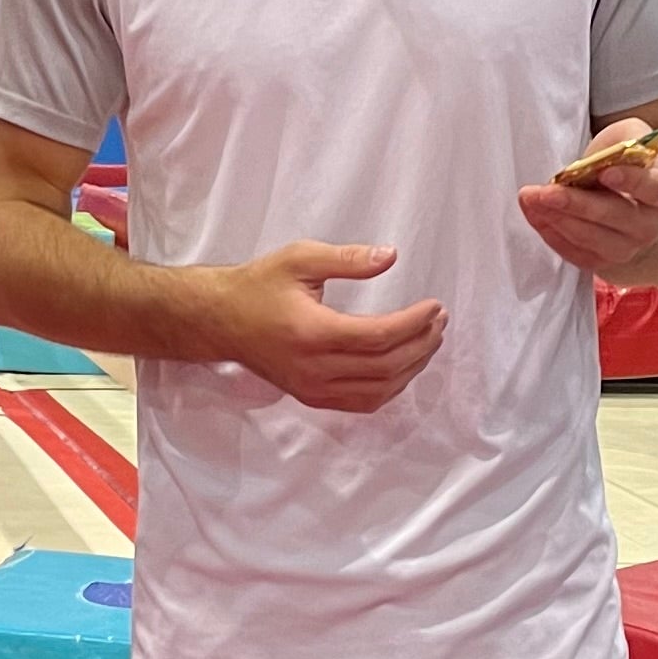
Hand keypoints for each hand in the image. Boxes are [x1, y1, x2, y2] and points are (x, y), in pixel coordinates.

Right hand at [215, 240, 446, 413]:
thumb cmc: (258, 286)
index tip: (434, 306)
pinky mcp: (311, 397)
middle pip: (386, 367)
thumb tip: (390, 256)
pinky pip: (362, 403)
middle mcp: (314, 368)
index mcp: (313, 332)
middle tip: (439, 321)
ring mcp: (313, 388)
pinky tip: (403, 367)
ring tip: (429, 341)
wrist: (219, 320)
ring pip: (379, 390)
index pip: (379, 336)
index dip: (414, 323)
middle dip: (421, 344)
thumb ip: (348, 258)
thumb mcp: (299, 258)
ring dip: (412, 368)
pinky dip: (390, 388)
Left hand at [519, 122, 657, 274]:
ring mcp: (627, 248)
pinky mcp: (601, 262)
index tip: (606, 172)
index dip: (632, 181)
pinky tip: (534, 213)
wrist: (625, 195)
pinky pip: (574, 252)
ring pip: (590, 238)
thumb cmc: (626, 162)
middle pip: (615, 217)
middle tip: (547, 192)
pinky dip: (550, 232)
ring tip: (531, 198)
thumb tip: (601, 160)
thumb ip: (622, 141)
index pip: (654, 189)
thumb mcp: (629, 136)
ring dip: (556, 218)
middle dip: (577, 205)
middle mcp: (650, 226)